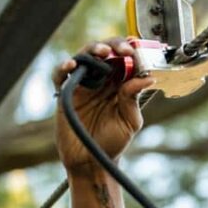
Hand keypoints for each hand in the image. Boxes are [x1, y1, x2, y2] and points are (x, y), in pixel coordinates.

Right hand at [53, 38, 154, 175]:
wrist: (92, 162)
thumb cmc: (112, 141)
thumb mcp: (130, 121)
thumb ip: (134, 99)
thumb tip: (147, 79)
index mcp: (120, 85)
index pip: (125, 60)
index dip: (132, 51)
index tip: (139, 48)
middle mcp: (102, 81)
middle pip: (105, 53)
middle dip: (114, 45)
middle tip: (124, 49)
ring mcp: (83, 86)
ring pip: (84, 58)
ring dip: (92, 50)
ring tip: (103, 52)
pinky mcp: (66, 94)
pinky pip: (61, 75)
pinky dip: (64, 67)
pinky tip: (71, 65)